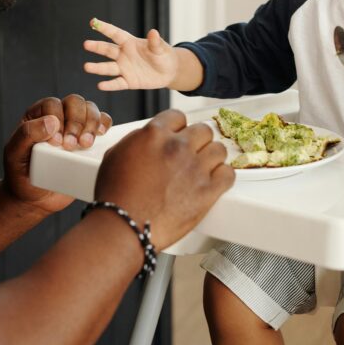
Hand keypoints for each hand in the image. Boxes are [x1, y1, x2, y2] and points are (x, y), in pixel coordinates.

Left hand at [2, 95, 112, 214]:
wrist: (34, 198)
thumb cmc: (20, 174)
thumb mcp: (14, 154)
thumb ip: (26, 134)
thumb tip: (52, 121)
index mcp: (37, 115)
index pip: (53, 104)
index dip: (58, 118)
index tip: (56, 143)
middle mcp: (58, 116)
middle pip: (75, 102)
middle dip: (77, 122)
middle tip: (72, 146)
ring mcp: (75, 127)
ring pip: (90, 109)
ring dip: (92, 123)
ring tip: (85, 145)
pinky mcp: (90, 139)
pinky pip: (103, 122)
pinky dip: (105, 124)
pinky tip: (101, 135)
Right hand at [83, 18, 178, 90]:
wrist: (168, 72)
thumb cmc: (163, 55)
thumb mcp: (161, 48)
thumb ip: (155, 42)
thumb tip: (153, 32)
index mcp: (130, 43)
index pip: (116, 34)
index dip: (105, 28)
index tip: (93, 22)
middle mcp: (124, 55)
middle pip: (108, 50)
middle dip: (97, 47)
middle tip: (86, 44)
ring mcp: (124, 68)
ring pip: (108, 68)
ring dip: (97, 68)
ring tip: (87, 67)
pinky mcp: (128, 81)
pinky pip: (117, 83)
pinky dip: (109, 85)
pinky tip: (101, 85)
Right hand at [94, 109, 233, 248]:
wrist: (124, 227)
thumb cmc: (115, 196)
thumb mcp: (115, 155)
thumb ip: (136, 141)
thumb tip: (147, 139)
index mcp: (154, 134)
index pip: (178, 117)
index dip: (178, 128)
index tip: (179, 137)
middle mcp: (178, 147)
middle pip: (203, 130)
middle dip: (198, 141)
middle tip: (192, 154)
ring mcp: (195, 168)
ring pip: (219, 149)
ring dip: (212, 158)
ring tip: (204, 169)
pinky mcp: (208, 191)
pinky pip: (228, 174)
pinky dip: (222, 177)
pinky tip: (214, 182)